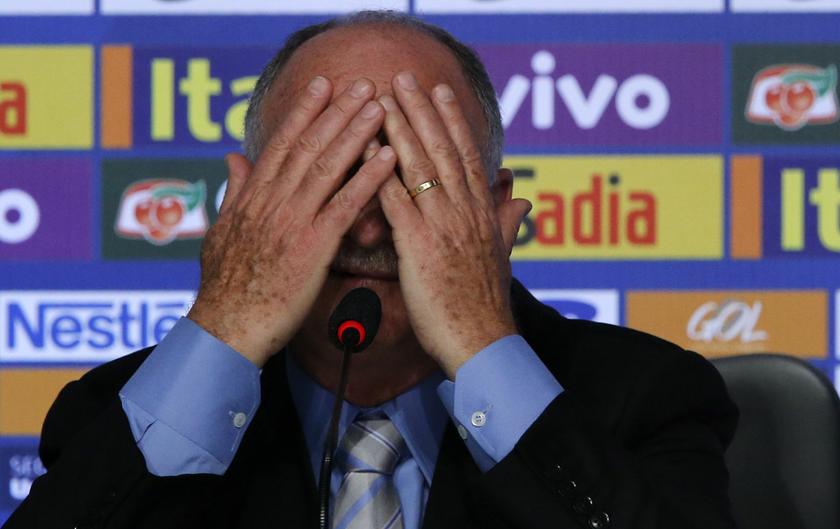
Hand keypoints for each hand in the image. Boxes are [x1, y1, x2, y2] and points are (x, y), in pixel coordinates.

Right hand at [188, 77, 394, 366]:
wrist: (228, 329)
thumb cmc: (226, 288)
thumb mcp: (220, 232)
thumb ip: (233, 191)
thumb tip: (232, 158)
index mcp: (251, 198)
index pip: (282, 145)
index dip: (304, 112)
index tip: (323, 85)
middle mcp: (272, 202)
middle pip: (308, 146)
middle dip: (337, 111)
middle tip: (364, 84)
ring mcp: (292, 222)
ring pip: (327, 167)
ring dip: (355, 133)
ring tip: (380, 106)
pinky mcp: (312, 248)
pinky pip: (344, 206)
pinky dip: (366, 178)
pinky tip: (386, 157)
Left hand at [377, 72, 531, 378]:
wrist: (482, 342)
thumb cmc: (484, 305)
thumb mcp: (501, 257)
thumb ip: (507, 223)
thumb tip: (522, 200)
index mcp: (481, 214)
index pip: (466, 156)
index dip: (451, 121)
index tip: (439, 92)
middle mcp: (464, 212)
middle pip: (442, 151)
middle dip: (422, 110)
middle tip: (404, 77)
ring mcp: (443, 227)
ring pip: (420, 169)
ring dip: (400, 130)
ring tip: (383, 99)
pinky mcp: (421, 248)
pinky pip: (398, 204)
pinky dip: (381, 175)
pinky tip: (366, 153)